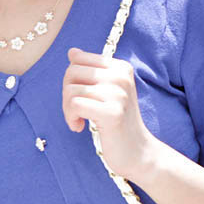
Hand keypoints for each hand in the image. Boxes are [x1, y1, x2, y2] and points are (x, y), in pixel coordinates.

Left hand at [63, 47, 157, 181]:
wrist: (137, 151)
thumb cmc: (118, 122)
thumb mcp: (107, 91)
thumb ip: (91, 71)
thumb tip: (72, 51)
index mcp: (121, 67)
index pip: (79, 59)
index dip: (72, 79)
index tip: (80, 96)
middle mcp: (121, 76)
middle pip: (72, 72)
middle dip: (66, 93)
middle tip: (75, 111)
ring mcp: (118, 94)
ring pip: (70, 90)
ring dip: (67, 109)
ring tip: (78, 120)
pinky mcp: (112, 112)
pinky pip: (75, 105)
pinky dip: (70, 118)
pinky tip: (79, 127)